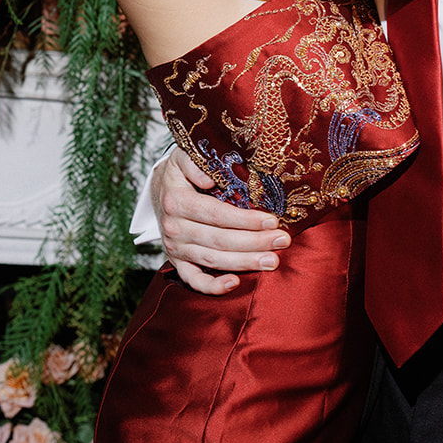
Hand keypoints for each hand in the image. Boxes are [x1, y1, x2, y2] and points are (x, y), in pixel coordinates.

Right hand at [156, 148, 290, 295]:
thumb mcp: (182, 156)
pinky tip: (235, 284)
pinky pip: (193, 280)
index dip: (245, 220)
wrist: (160, 191)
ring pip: (213, 260)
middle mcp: (174, 227)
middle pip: (219, 240)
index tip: (271, 221)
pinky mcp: (177, 262)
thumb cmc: (180, 173)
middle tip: (282, 241)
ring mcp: (175, 248)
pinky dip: (212, 286)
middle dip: (254, 242)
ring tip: (272, 261)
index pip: (216, 214)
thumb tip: (209, 177)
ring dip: (244, 263)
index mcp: (177, 201)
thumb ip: (193, 162)